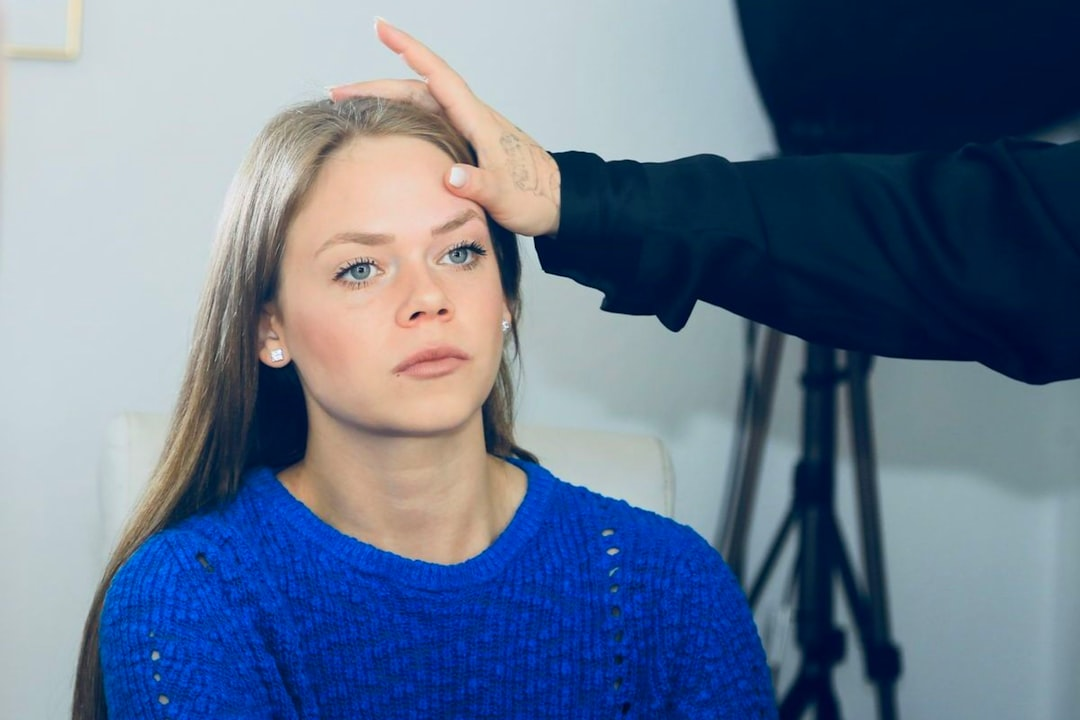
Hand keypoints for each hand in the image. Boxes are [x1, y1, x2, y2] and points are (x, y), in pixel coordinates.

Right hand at [330, 19, 560, 236]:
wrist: (560, 203)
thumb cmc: (536, 197)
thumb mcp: (506, 197)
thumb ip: (480, 185)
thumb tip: (452, 177)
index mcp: (478, 121)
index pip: (437, 76)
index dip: (410, 51)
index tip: (382, 28)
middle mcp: (470, 118)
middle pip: (417, 89)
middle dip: (376, 85)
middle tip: (338, 92)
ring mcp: (468, 130)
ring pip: (419, 104)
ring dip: (384, 100)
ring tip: (349, 106)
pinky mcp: (468, 143)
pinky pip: (427, 121)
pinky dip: (401, 116)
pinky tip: (384, 127)